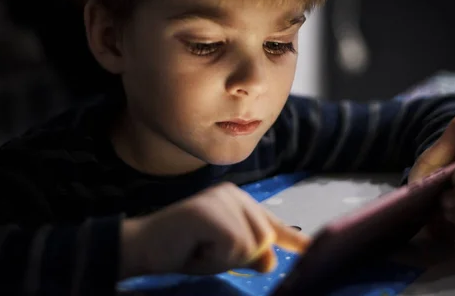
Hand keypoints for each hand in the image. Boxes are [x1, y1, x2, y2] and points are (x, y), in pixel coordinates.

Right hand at [119, 182, 309, 277]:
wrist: (144, 246)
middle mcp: (233, 193)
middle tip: (205, 250)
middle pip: (263, 238)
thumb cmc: (184, 249)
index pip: (270, 222)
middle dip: (238, 255)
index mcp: (237, 199)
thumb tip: (271, 261)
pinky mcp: (211, 211)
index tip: (309, 248)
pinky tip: (195, 247)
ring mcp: (222, 199)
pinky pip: (234, 246)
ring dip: (225, 257)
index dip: (291, 238)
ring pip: (251, 243)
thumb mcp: (224, 255)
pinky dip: (216, 257)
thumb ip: (250, 253)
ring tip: (199, 248)